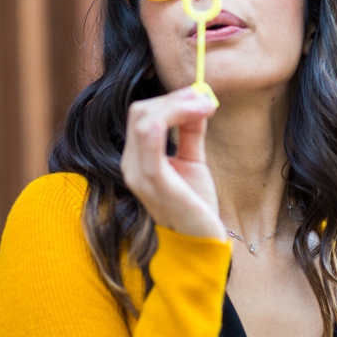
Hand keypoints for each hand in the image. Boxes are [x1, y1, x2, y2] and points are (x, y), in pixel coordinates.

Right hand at [120, 86, 224, 240]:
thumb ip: (190, 132)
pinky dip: (176, 115)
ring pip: (145, 119)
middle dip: (174, 99)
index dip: (171, 99)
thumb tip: (197, 101)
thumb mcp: (192, 160)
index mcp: (137, 159)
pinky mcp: (154, 180)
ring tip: (206, 106)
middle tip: (206, 99)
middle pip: (140, 112)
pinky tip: (199, 113)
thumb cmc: (194, 204)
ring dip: (178, 104)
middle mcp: (131, 164)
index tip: (201, 96)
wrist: (200, 240)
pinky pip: (152, 137)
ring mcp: (139, 173)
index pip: (142, 115)